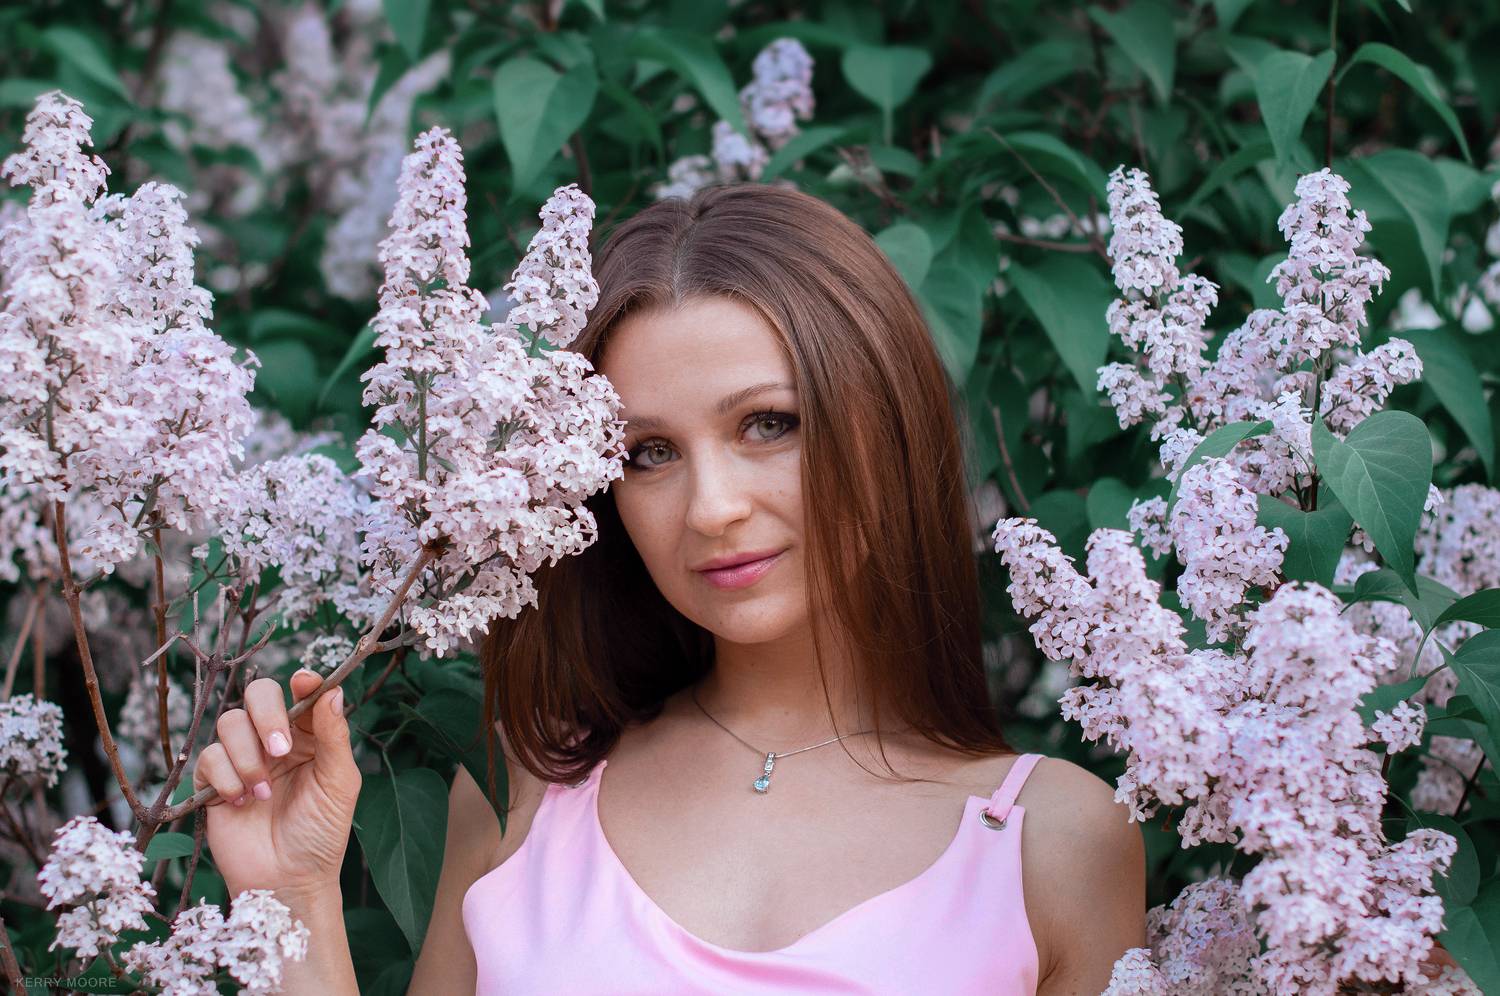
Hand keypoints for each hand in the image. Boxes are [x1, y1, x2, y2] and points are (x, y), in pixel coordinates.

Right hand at [192, 669, 361, 902]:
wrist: (287, 880)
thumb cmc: (321, 833)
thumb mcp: (339, 783)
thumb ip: (334, 736)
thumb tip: (333, 691)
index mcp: (310, 736)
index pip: (303, 694)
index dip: (303, 683)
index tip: (304, 683)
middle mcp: (275, 740)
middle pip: (259, 694)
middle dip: (267, 715)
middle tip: (280, 749)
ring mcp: (244, 758)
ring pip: (231, 723)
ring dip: (247, 756)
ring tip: (263, 792)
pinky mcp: (214, 781)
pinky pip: (209, 757)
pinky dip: (226, 777)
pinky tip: (242, 802)